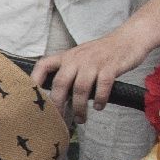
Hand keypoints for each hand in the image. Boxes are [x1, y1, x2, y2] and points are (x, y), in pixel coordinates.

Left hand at [34, 28, 152, 120]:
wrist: (128, 39)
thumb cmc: (102, 53)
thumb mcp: (80, 58)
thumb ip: (69, 74)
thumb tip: (57, 99)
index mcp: (67, 57)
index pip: (43, 65)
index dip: (34, 80)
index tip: (31, 97)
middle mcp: (77, 59)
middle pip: (60, 83)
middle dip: (58, 104)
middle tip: (59, 120)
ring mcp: (94, 62)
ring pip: (80, 89)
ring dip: (79, 107)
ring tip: (81, 119)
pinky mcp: (111, 67)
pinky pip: (102, 86)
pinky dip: (100, 99)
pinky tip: (99, 107)